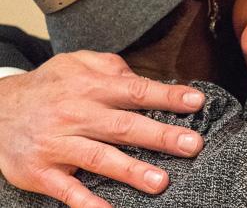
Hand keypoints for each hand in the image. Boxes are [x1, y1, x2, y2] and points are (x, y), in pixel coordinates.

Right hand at [0, 51, 204, 206]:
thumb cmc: (50, 84)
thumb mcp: (77, 62)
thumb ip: (110, 67)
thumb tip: (141, 77)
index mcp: (91, 86)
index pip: (137, 90)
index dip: (168, 96)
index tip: (196, 101)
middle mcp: (78, 113)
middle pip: (125, 125)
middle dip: (161, 136)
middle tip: (193, 145)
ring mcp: (58, 143)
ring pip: (100, 158)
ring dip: (131, 171)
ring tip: (161, 182)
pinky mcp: (40, 170)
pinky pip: (66, 190)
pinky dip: (86, 202)